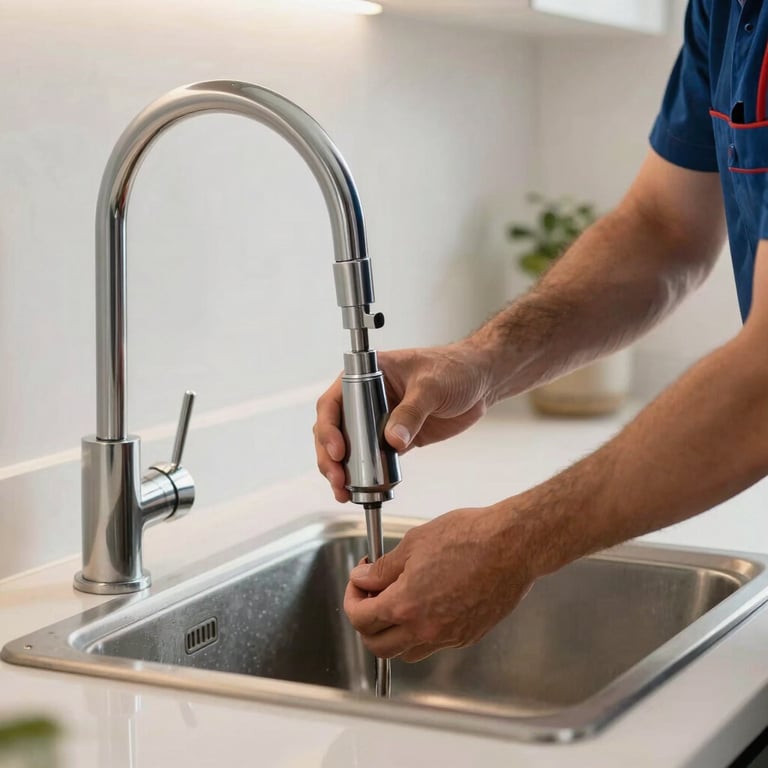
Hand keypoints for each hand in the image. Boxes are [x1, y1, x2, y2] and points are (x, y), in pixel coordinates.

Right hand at [314, 342, 492, 501]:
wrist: (480, 381)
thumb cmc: (454, 369)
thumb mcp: (431, 386)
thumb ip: (412, 413)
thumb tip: (392, 441)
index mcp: (367, 376)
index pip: (334, 402)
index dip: (329, 428)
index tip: (338, 450)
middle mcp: (366, 398)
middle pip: (334, 430)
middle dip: (330, 457)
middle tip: (338, 479)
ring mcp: (378, 420)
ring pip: (348, 448)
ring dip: (342, 471)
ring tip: (344, 492)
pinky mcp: (394, 439)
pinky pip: (371, 459)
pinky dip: (364, 476)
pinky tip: (360, 492)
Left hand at [343, 505, 534, 660]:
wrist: (512, 546)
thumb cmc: (470, 537)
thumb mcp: (414, 542)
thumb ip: (383, 568)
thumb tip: (364, 578)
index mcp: (405, 604)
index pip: (360, 618)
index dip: (352, 598)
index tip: (358, 582)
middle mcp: (425, 629)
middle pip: (377, 646)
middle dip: (366, 623)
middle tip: (370, 596)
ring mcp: (448, 637)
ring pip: (405, 652)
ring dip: (392, 633)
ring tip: (396, 602)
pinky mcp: (467, 636)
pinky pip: (433, 644)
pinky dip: (421, 631)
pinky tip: (426, 603)